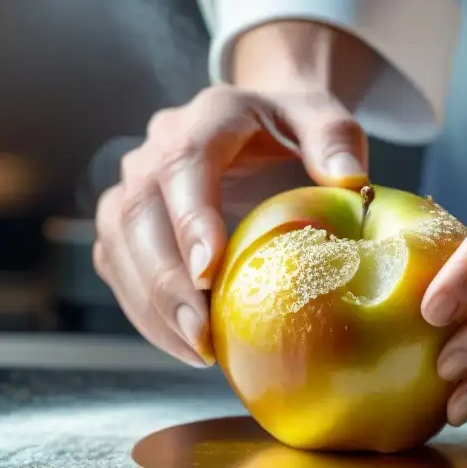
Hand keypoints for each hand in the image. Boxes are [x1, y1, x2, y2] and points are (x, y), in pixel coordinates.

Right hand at [93, 83, 368, 366]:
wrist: (261, 123)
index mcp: (209, 115)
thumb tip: (350, 181)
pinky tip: (183, 345)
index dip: (191, 219)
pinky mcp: (125, 220)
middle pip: (140, 212)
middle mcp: (158, 145)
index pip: (185, 161)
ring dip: (151, 304)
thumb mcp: (324, 121)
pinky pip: (116, 265)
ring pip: (118, 242)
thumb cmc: (295, 130)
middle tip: (202, 337)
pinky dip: (144, 310)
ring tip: (197, 351)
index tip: (209, 273)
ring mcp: (134, 182)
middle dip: (166, 281)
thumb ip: (335, 142)